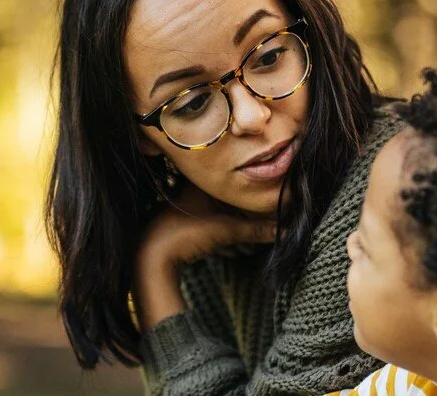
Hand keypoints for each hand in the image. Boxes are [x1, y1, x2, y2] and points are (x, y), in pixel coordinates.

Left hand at [139, 183, 276, 270]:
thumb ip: (257, 229)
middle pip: (229, 205)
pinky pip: (206, 225)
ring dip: (234, 234)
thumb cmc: (186, 235)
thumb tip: (285, 230)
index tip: (268, 218)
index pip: (237, 188)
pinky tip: (230, 252)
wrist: (151, 257)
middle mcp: (191, 187)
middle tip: (260, 239)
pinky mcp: (177, 221)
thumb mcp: (228, 231)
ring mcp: (182, 205)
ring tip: (246, 250)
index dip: (254, 205)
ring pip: (218, 217)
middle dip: (245, 224)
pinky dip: (220, 237)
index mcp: (202, 180)